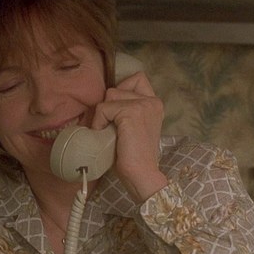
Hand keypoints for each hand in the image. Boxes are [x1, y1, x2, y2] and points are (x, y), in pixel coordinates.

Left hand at [91, 71, 167, 202]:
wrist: (142, 175)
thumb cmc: (132, 156)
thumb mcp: (131, 127)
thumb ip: (125, 111)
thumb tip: (103, 100)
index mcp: (155, 104)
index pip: (136, 78)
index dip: (121, 91)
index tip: (116, 113)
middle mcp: (152, 101)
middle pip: (116, 89)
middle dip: (108, 107)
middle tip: (111, 129)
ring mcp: (143, 105)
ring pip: (109, 96)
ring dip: (102, 116)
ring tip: (109, 134)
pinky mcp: (131, 112)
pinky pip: (103, 108)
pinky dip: (99, 123)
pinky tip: (106, 137)